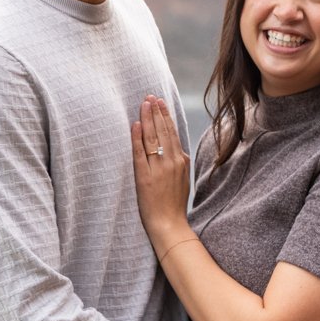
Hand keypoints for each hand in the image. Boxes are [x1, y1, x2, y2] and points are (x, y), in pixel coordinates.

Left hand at [130, 95, 190, 244]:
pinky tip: (136, 124)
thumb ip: (180, 163)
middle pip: (163, 131)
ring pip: (153, 138)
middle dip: (156, 112)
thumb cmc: (175, 204)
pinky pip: (140, 153)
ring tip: (143, 104)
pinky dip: (138, 138)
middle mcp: (172, 161)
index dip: (165, 116)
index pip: (172, 133)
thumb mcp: (183, 179)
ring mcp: (158, 168)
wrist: (169, 224)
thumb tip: (179, 150)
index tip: (160, 102)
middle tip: (150, 96)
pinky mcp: (145, 177)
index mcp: (181, 160)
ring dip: (148, 119)